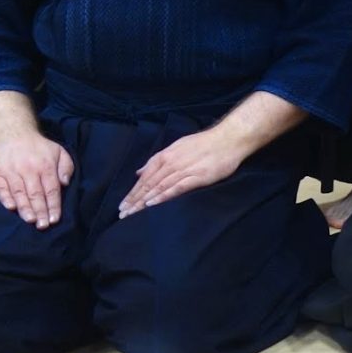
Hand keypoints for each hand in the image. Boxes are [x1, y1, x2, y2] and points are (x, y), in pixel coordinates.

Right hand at [0, 128, 74, 227]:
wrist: (12, 133)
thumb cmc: (38, 147)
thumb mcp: (59, 151)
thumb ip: (66, 167)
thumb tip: (65, 183)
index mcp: (45, 165)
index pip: (51, 190)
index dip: (53, 206)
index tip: (55, 219)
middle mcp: (28, 169)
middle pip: (36, 194)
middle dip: (40, 211)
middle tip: (43, 226)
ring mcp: (11, 171)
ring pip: (19, 193)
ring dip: (25, 208)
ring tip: (30, 221)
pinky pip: (1, 188)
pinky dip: (5, 198)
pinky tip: (11, 208)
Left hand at [119, 128, 249, 216]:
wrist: (229, 138)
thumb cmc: (205, 143)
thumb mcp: (177, 147)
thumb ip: (158, 160)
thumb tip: (140, 171)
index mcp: (165, 156)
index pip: (145, 177)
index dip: (132, 192)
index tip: (122, 206)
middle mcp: (171, 163)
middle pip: (148, 184)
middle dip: (134, 200)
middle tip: (122, 214)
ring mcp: (184, 170)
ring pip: (159, 188)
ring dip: (143, 201)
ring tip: (132, 213)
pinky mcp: (197, 176)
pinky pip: (176, 188)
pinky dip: (163, 196)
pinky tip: (152, 204)